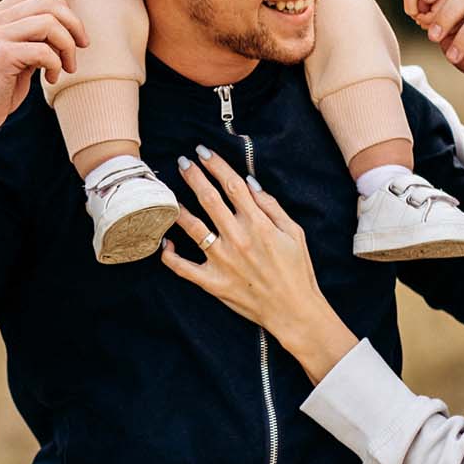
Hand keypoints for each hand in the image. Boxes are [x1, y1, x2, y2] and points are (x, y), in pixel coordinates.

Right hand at [0, 0, 89, 129]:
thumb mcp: (16, 54)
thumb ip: (34, 36)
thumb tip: (68, 26)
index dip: (62, 7)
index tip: (74, 32)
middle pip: (47, 3)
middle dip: (73, 24)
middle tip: (82, 46)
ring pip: (49, 23)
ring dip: (67, 46)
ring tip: (66, 67)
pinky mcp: (1, 56)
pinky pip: (43, 50)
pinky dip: (56, 64)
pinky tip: (51, 78)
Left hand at [159, 148, 358, 380]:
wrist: (294, 311)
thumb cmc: (297, 270)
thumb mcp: (294, 233)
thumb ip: (271, 206)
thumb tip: (250, 182)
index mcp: (258, 224)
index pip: (232, 185)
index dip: (215, 164)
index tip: (202, 152)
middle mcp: (237, 238)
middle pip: (209, 199)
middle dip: (193, 176)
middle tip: (181, 162)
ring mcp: (222, 261)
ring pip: (192, 228)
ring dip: (178, 208)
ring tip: (167, 195)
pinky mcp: (213, 282)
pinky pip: (183, 268)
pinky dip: (170, 255)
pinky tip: (165, 242)